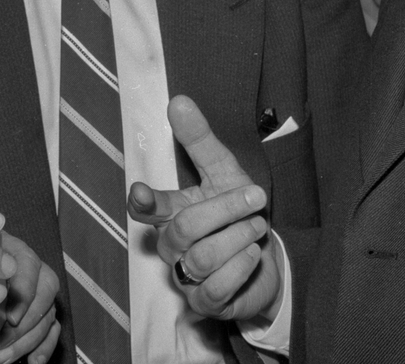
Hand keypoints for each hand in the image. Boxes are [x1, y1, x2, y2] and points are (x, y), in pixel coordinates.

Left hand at [0, 232, 60, 363]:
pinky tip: (32, 361)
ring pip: (49, 312)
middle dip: (27, 321)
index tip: (10, 317)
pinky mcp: (37, 312)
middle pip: (46, 288)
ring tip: (1, 357)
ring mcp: (35, 290)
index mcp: (6, 248)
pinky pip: (52, 328)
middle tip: (2, 343)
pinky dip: (44, 347)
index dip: (24, 291)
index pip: (27, 264)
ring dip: (29, 339)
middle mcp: (26, 266)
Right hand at [127, 95, 282, 322]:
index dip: (142, 201)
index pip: (147, 208)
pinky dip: (240, 267)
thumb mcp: (223, 170)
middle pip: (185, 228)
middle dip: (226, 208)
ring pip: (203, 257)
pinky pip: (216, 288)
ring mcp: (186, 277)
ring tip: (258, 227)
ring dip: (238, 237)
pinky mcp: (205, 304)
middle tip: (255, 197)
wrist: (266, 258)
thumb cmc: (236, 211)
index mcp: (171, 212)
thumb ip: (199, 139)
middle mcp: (171, 246)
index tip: (139, 191)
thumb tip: (178, 101)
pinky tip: (252, 255)